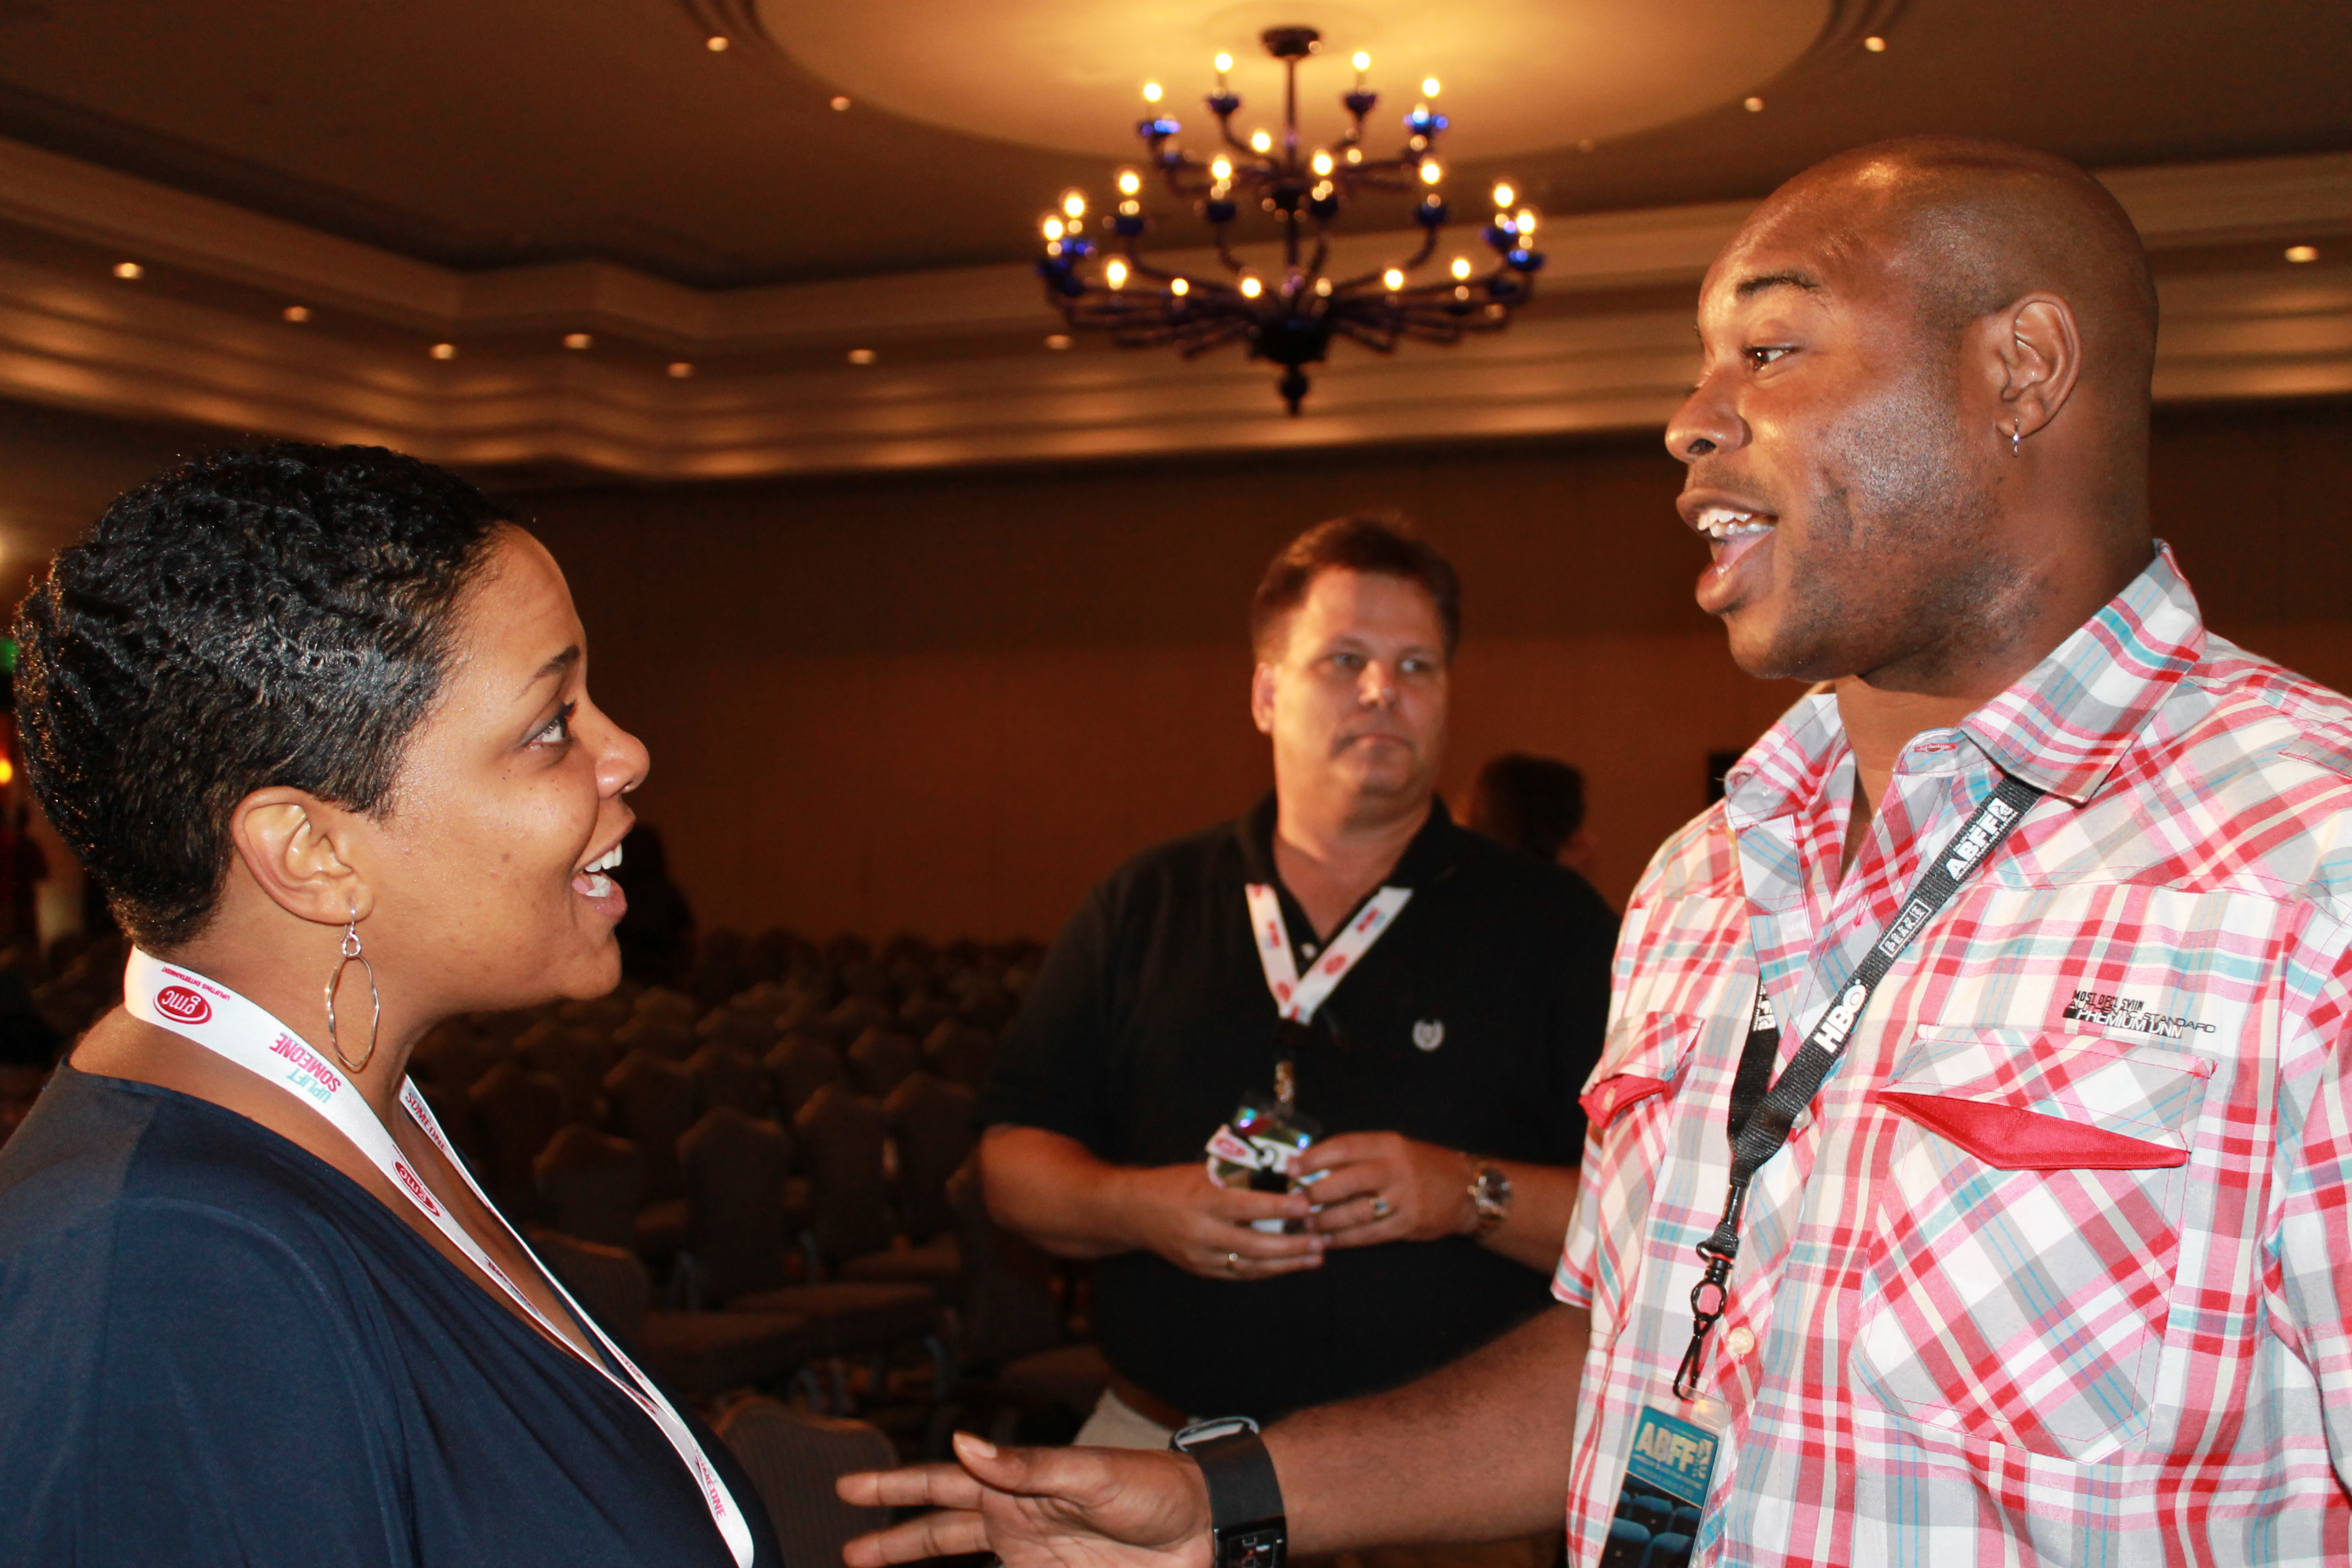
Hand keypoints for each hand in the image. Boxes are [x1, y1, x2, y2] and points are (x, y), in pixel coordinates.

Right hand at [840, 1431, 1211, 1567]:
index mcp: (1016, 1486)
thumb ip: (1025, 1466)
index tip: (849, 1489)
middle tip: (847, 1550)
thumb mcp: (1088, 1475)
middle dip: (894, 1541)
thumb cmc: (1153, 1488)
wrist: (1205, 1530)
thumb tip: (962, 1444)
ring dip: (924, 1566)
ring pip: (963, 1562)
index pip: (942, 1485)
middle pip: (940, 1532)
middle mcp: (1016, 1520)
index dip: (894, 1488)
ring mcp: (1034, 1555)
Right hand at [1116, 1161, 1323, 1278]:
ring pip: (1251, 1265)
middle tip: (1320, 1240)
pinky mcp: (1201, 1269)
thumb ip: (1238, 1175)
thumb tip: (1281, 1171)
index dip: (1279, 1208)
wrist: (1132, 1212)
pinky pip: (1239, 1273)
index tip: (1306, 1205)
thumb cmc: (1172, 1184)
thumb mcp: (1203, 1170)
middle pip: (1254, 1245)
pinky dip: (1266, 1270)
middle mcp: (1202, 1232)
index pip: (1248, 1206)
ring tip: (1315, 1257)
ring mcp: (1201, 1256)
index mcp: (1204, 1200)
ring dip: (1286, 1263)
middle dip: (1291, 1245)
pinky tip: (1288, 1265)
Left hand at [1294, 1133, 1469, 1248]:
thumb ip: (1358, 1155)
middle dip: (1315, 1193)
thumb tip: (1311, 1164)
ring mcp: (1403, 1199)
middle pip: (1346, 1180)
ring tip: (1305, 1224)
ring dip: (1325, 1220)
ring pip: (1355, 1212)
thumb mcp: (1393, 1149)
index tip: (1291, 1167)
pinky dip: (1344, 1239)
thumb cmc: (1420, 1166)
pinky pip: (1368, 1234)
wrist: (1465, 1189)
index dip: (1314, 1157)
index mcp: (1388, 1145)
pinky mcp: (1407, 1224)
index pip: (1344, 1147)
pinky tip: (1326, 1240)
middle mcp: (1395, 1169)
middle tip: (1293, 1202)